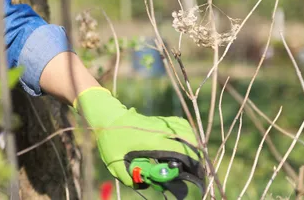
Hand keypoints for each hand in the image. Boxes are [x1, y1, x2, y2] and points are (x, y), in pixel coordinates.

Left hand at [74, 87, 201, 187]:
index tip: (196, 175)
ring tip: (193, 159)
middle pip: (189, 141)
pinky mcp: (160, 120)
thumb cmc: (110, 140)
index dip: (192, 163)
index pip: (180, 151)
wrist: (107, 116)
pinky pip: (180, 124)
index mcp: (152, 142)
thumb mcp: (115, 163)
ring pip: (187, 131)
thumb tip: (143, 186)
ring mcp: (161, 124)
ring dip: (194, 145)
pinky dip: (188, 134)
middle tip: (196, 171)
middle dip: (196, 157)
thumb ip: (128, 177)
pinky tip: (186, 143)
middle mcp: (160, 131)